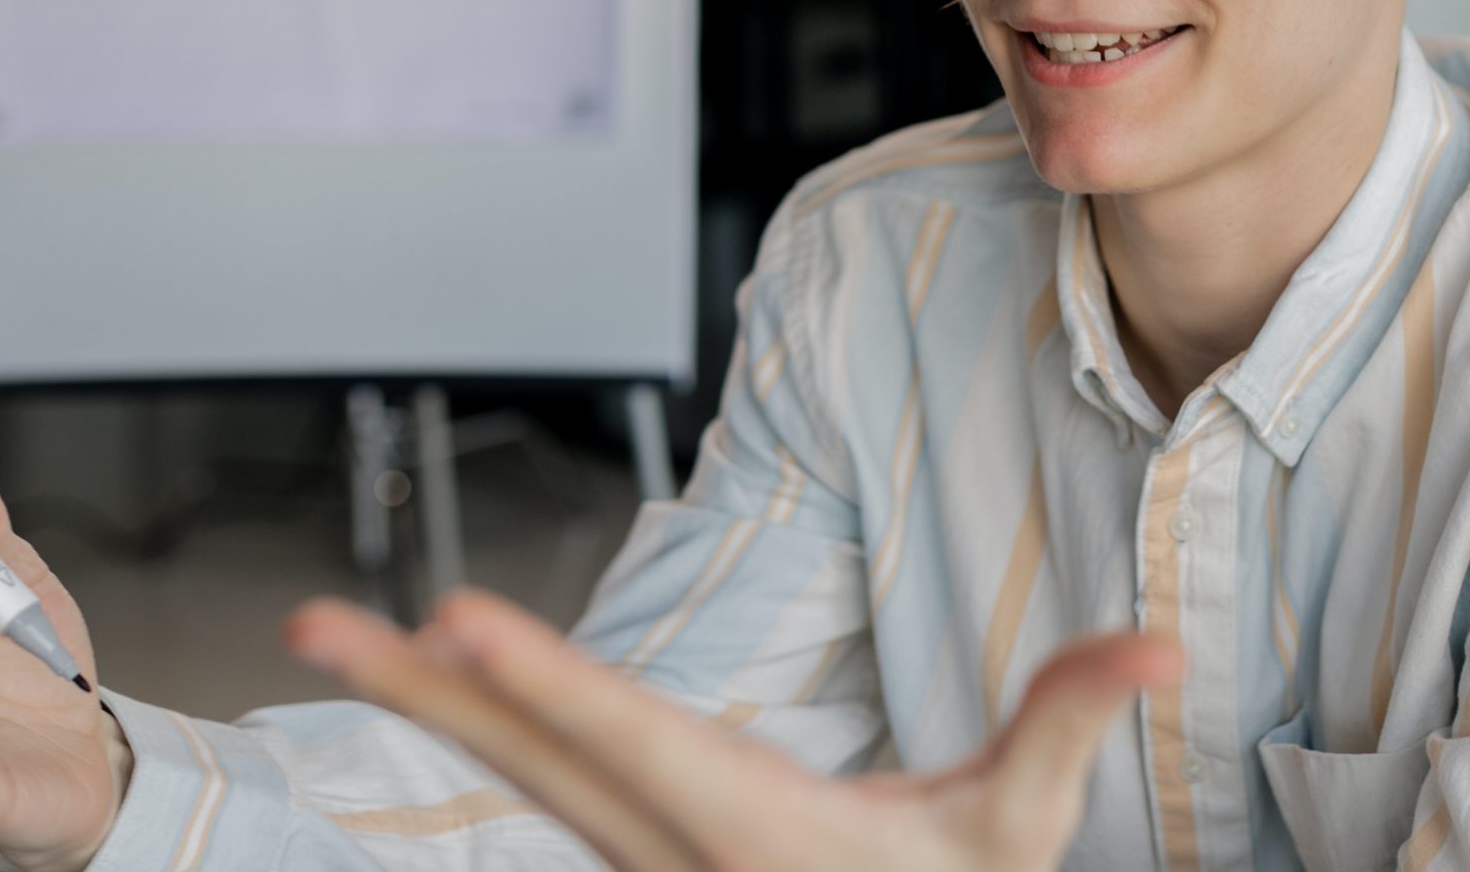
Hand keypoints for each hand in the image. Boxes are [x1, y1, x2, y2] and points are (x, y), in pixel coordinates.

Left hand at [287, 589, 1179, 871]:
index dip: (551, 686)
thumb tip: (1150, 647)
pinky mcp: (645, 863)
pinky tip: (434, 695)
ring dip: (435, 707)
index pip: (640, 745)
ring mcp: (648, 867)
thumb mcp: (1013, 837)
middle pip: (538, 761)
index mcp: (757, 836)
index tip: (458, 627)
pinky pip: (552, 799)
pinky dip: (486, 743)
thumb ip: (1066, 725)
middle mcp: (677, 855)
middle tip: (319, 622)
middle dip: (428, 689)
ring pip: (527, 776)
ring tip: (348, 636)